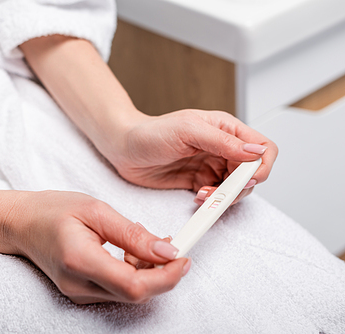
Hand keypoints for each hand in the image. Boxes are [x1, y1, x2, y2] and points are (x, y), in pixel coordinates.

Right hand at [6, 190, 189, 303]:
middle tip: (170, 245)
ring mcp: (79, 293)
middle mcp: (79, 285)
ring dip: (149, 272)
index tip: (184, 258)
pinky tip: (132, 252)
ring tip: (147, 242)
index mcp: (80, 261)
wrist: (20, 223)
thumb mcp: (95, 210)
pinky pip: (118, 290)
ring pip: (129, 293)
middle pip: (136, 294)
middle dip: (162, 272)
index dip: (166, 277)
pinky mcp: (81, 292)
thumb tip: (166, 251)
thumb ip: (132, 234)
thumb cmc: (52, 210)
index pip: (134, 286)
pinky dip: (134, 273)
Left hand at [103, 109, 277, 203]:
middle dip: (240, 186)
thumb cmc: (150, 133)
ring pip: (236, 187)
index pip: (263, 147)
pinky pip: (217, 196)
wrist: (123, 149)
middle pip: (252, 172)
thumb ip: (223, 141)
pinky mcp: (199, 181)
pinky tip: (198, 197)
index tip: (246, 179)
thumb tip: (256, 151)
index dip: (261, 166)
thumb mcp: (188, 130)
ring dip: (225, 196)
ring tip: (203, 193)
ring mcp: (211, 165)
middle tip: (219, 191)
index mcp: (225, 128)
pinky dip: (213, 201)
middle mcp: (222, 147)